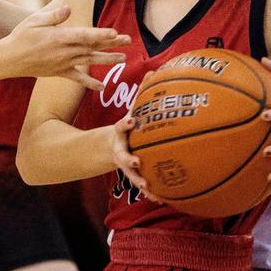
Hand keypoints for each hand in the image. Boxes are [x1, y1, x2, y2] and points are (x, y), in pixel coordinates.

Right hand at [2, 5, 129, 89]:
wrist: (9, 59)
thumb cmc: (20, 37)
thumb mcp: (34, 21)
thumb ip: (53, 16)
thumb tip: (69, 9)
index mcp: (60, 37)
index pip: (85, 35)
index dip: (101, 34)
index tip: (115, 33)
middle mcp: (65, 51)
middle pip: (93, 46)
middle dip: (112, 43)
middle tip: (129, 40)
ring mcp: (63, 63)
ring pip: (90, 60)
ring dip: (107, 59)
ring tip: (123, 58)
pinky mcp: (60, 72)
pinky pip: (78, 78)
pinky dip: (90, 83)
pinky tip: (102, 87)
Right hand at [112, 71, 162, 201]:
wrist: (107, 147)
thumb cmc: (127, 126)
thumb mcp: (131, 109)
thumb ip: (142, 92)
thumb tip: (155, 70)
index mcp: (120, 133)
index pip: (121, 127)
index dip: (126, 124)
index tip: (132, 121)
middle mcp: (120, 149)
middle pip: (122, 156)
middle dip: (129, 160)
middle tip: (136, 162)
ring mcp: (124, 164)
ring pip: (131, 175)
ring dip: (139, 182)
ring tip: (149, 189)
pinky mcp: (132, 174)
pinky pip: (142, 185)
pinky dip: (152, 192)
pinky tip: (163, 200)